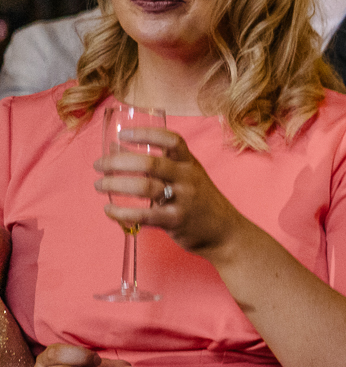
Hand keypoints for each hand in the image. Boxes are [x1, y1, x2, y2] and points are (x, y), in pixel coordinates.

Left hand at [95, 128, 247, 259]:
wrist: (226, 233)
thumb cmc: (199, 202)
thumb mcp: (184, 177)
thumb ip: (154, 163)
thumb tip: (115, 148)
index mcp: (189, 164)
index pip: (171, 140)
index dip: (146, 134)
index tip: (123, 135)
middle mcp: (187, 178)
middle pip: (150, 163)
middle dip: (117, 163)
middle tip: (99, 166)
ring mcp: (183, 200)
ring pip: (144, 187)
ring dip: (115, 185)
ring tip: (99, 186)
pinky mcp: (176, 221)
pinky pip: (143, 216)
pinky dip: (121, 213)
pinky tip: (109, 210)